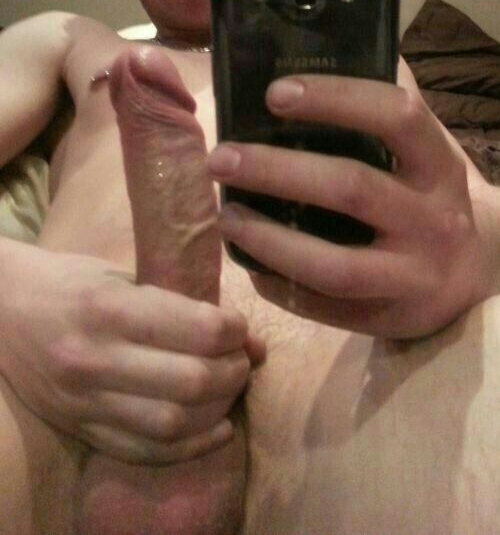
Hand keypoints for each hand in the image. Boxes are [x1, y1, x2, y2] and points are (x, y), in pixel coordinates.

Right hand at [0, 48, 263, 462]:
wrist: (2, 311)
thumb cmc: (69, 283)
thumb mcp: (119, 278)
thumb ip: (176, 304)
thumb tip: (244, 334)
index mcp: (109, 308)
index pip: (199, 329)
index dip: (236, 331)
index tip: (243, 328)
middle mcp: (95, 358)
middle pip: (192, 381)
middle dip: (234, 372)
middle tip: (245, 360)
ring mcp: (84, 400)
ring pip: (172, 423)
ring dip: (218, 409)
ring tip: (231, 389)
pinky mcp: (78, 428)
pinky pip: (144, 451)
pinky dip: (189, 447)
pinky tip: (216, 429)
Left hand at [206, 63, 499, 338]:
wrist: (481, 274)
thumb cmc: (435, 197)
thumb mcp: (429, 151)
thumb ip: (393, 106)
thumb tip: (348, 39)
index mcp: (440, 164)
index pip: (397, 117)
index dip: (337, 98)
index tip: (276, 93)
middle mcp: (434, 218)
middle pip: (351, 188)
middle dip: (277, 170)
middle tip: (220, 157)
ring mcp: (414, 274)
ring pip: (332, 263)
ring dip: (268, 239)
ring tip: (225, 216)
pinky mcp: (392, 317)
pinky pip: (324, 305)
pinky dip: (280, 284)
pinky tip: (250, 264)